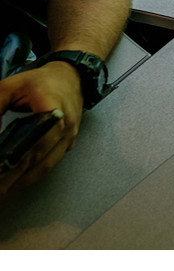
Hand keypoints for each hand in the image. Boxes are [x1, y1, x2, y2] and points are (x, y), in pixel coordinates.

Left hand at [0, 61, 83, 200]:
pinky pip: (50, 162)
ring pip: (46, 164)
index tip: (0, 169)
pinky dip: (32, 175)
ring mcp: (69, 135)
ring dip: (23, 181)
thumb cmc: (39, 82)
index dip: (17, 158)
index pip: (36, 137)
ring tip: (3, 193)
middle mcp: (65, 124)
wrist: (70, 77)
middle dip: (14, 178)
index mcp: (51, 106)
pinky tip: (17, 183)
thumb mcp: (9, 87)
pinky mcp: (68, 142)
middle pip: (39, 157)